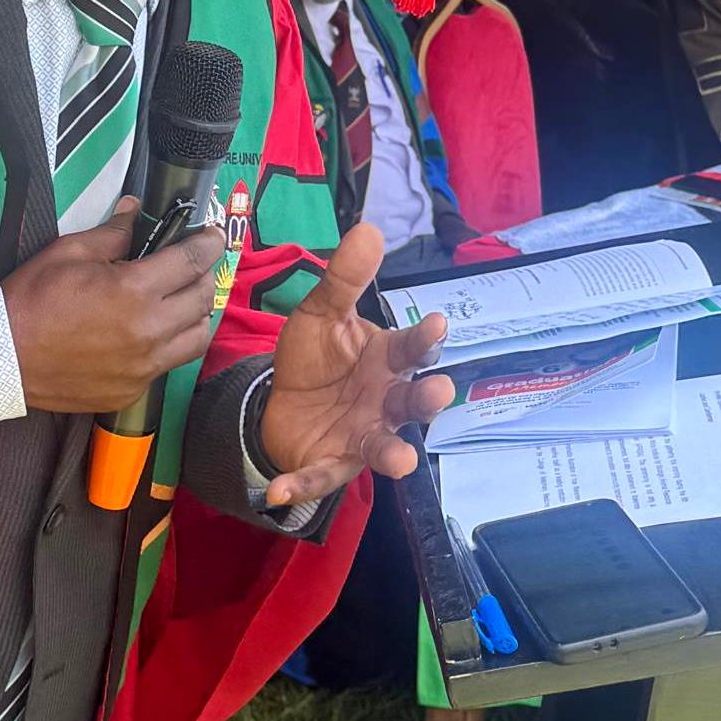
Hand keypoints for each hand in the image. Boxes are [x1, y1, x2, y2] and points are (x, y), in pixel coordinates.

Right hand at [0, 198, 223, 412]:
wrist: (1, 358)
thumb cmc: (32, 299)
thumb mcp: (69, 252)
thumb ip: (112, 234)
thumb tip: (135, 212)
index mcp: (135, 290)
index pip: (192, 261)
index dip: (209, 243)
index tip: (213, 236)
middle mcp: (149, 331)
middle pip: (202, 299)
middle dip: (204, 276)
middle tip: (192, 266)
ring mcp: (144, 366)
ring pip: (197, 338)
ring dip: (196, 315)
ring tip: (180, 301)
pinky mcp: (133, 390)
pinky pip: (167, 365)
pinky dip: (168, 345)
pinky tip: (150, 333)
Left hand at [259, 223, 454, 507]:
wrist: (282, 402)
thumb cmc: (316, 358)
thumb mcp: (321, 313)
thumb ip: (343, 280)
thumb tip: (369, 228)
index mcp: (385, 360)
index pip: (410, 348)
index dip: (423, 338)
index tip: (438, 324)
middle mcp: (384, 401)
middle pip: (411, 401)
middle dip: (426, 398)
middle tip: (440, 391)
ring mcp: (362, 436)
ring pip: (384, 446)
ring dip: (394, 454)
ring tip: (401, 460)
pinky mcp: (331, 464)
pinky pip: (319, 477)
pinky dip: (302, 485)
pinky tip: (280, 491)